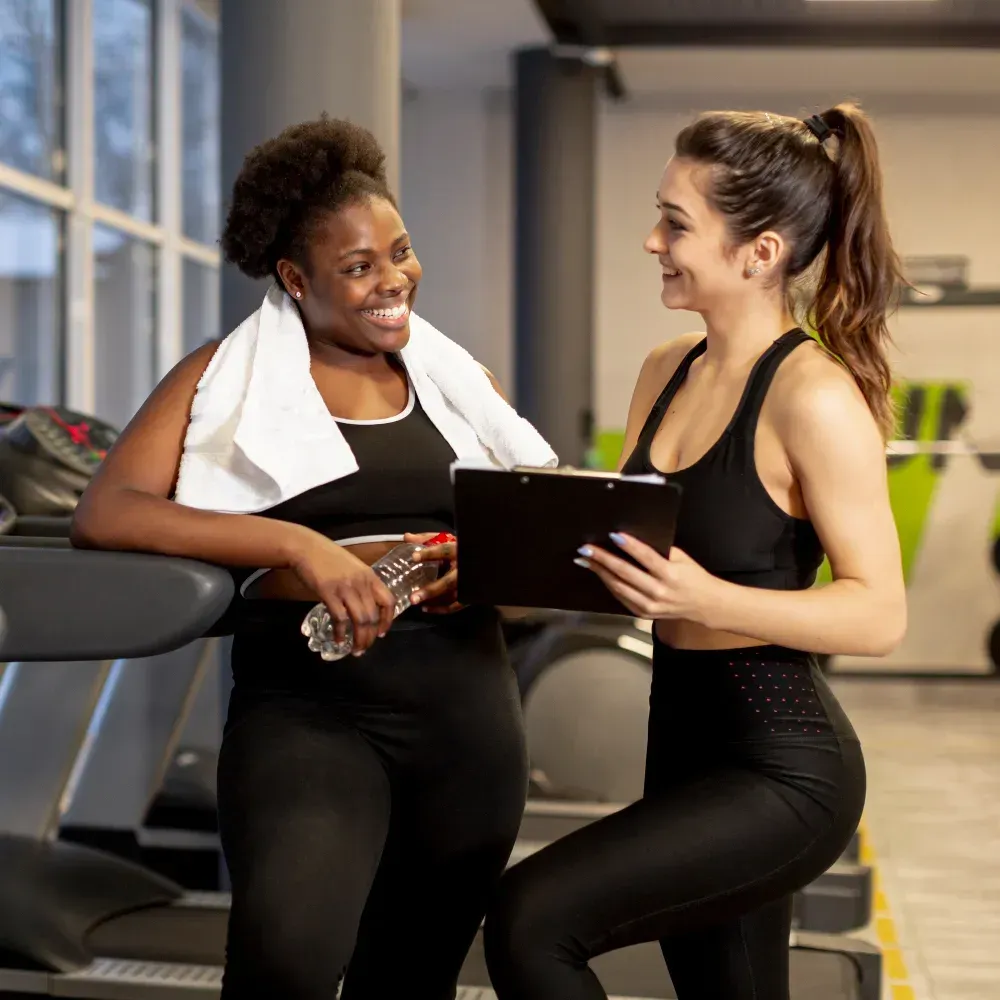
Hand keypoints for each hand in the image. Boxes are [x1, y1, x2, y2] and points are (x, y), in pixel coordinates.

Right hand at [291, 537, 395, 652]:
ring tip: (355, 650)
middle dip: (370, 637)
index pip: (388, 601)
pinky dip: (341, 632)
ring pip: (360, 620)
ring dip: (359, 639)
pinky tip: (339, 639)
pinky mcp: (328, 593)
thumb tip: (366, 606)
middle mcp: (361, 583)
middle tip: (364, 648)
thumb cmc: (329, 557)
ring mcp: (345, 588)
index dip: (388, 621)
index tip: (382, 633)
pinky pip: (340, 618)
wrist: (306, 548)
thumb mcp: (353, 568)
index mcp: (370, 577)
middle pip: (373, 616)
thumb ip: (362, 584)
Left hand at [406, 532, 462, 614]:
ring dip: (434, 602)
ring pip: (452, 596)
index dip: (429, 554)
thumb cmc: (460, 548)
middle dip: (430, 590)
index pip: (444, 551)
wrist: (482, 558)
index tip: (414, 557)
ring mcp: (468, 584)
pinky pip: (456, 605)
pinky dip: (442, 609)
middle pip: (448, 582)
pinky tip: (427, 608)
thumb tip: (407, 538)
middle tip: (413, 597)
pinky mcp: (470, 594)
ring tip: (417, 602)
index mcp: (459, 551)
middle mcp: (465, 569)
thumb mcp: (445, 540)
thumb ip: (427, 539)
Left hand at [575, 532, 717, 621]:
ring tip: (585, 560)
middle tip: (586, 549)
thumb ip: (661, 550)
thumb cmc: (694, 578)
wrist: (705, 605)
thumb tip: (633, 538)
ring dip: (599, 572)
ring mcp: (650, 605)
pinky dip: (608, 584)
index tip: (613, 535)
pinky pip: (620, 597)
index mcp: (671, 575)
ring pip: (618, 587)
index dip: (629, 545)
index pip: (646, 557)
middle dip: (602, 559)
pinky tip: (599, 574)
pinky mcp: (643, 614)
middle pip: (625, 573)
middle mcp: (659, 592)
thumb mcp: (683, 559)